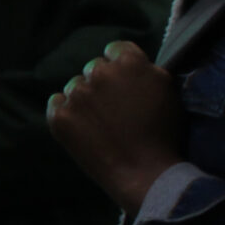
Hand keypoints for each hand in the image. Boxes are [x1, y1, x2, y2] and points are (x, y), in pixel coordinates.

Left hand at [46, 41, 183, 213]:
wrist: (145, 174)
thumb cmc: (163, 135)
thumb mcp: (167, 91)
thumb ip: (147, 69)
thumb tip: (131, 62)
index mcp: (129, 62)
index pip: (115, 50)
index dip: (120, 68)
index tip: (124, 85)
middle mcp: (100, 72)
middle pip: (95, 68)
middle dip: (103, 84)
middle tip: (114, 110)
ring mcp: (77, 94)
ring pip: (75, 87)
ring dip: (85, 99)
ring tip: (101, 124)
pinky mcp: (60, 116)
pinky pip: (57, 103)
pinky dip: (66, 113)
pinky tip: (82, 128)